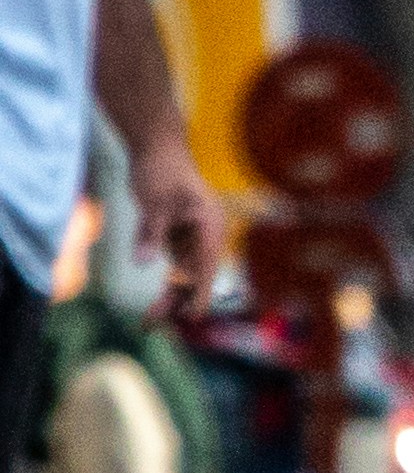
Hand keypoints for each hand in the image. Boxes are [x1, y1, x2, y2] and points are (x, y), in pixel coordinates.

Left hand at [128, 129, 223, 321]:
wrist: (157, 147)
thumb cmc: (161, 169)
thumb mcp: (154, 202)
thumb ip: (151, 234)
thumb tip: (143, 262)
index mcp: (210, 226)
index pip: (207, 266)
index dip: (200, 293)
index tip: (192, 318)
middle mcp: (206, 236)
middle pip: (195, 277)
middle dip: (176, 302)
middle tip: (152, 326)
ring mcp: (193, 239)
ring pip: (185, 278)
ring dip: (169, 301)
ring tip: (148, 325)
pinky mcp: (179, 240)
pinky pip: (174, 270)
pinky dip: (165, 288)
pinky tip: (153, 310)